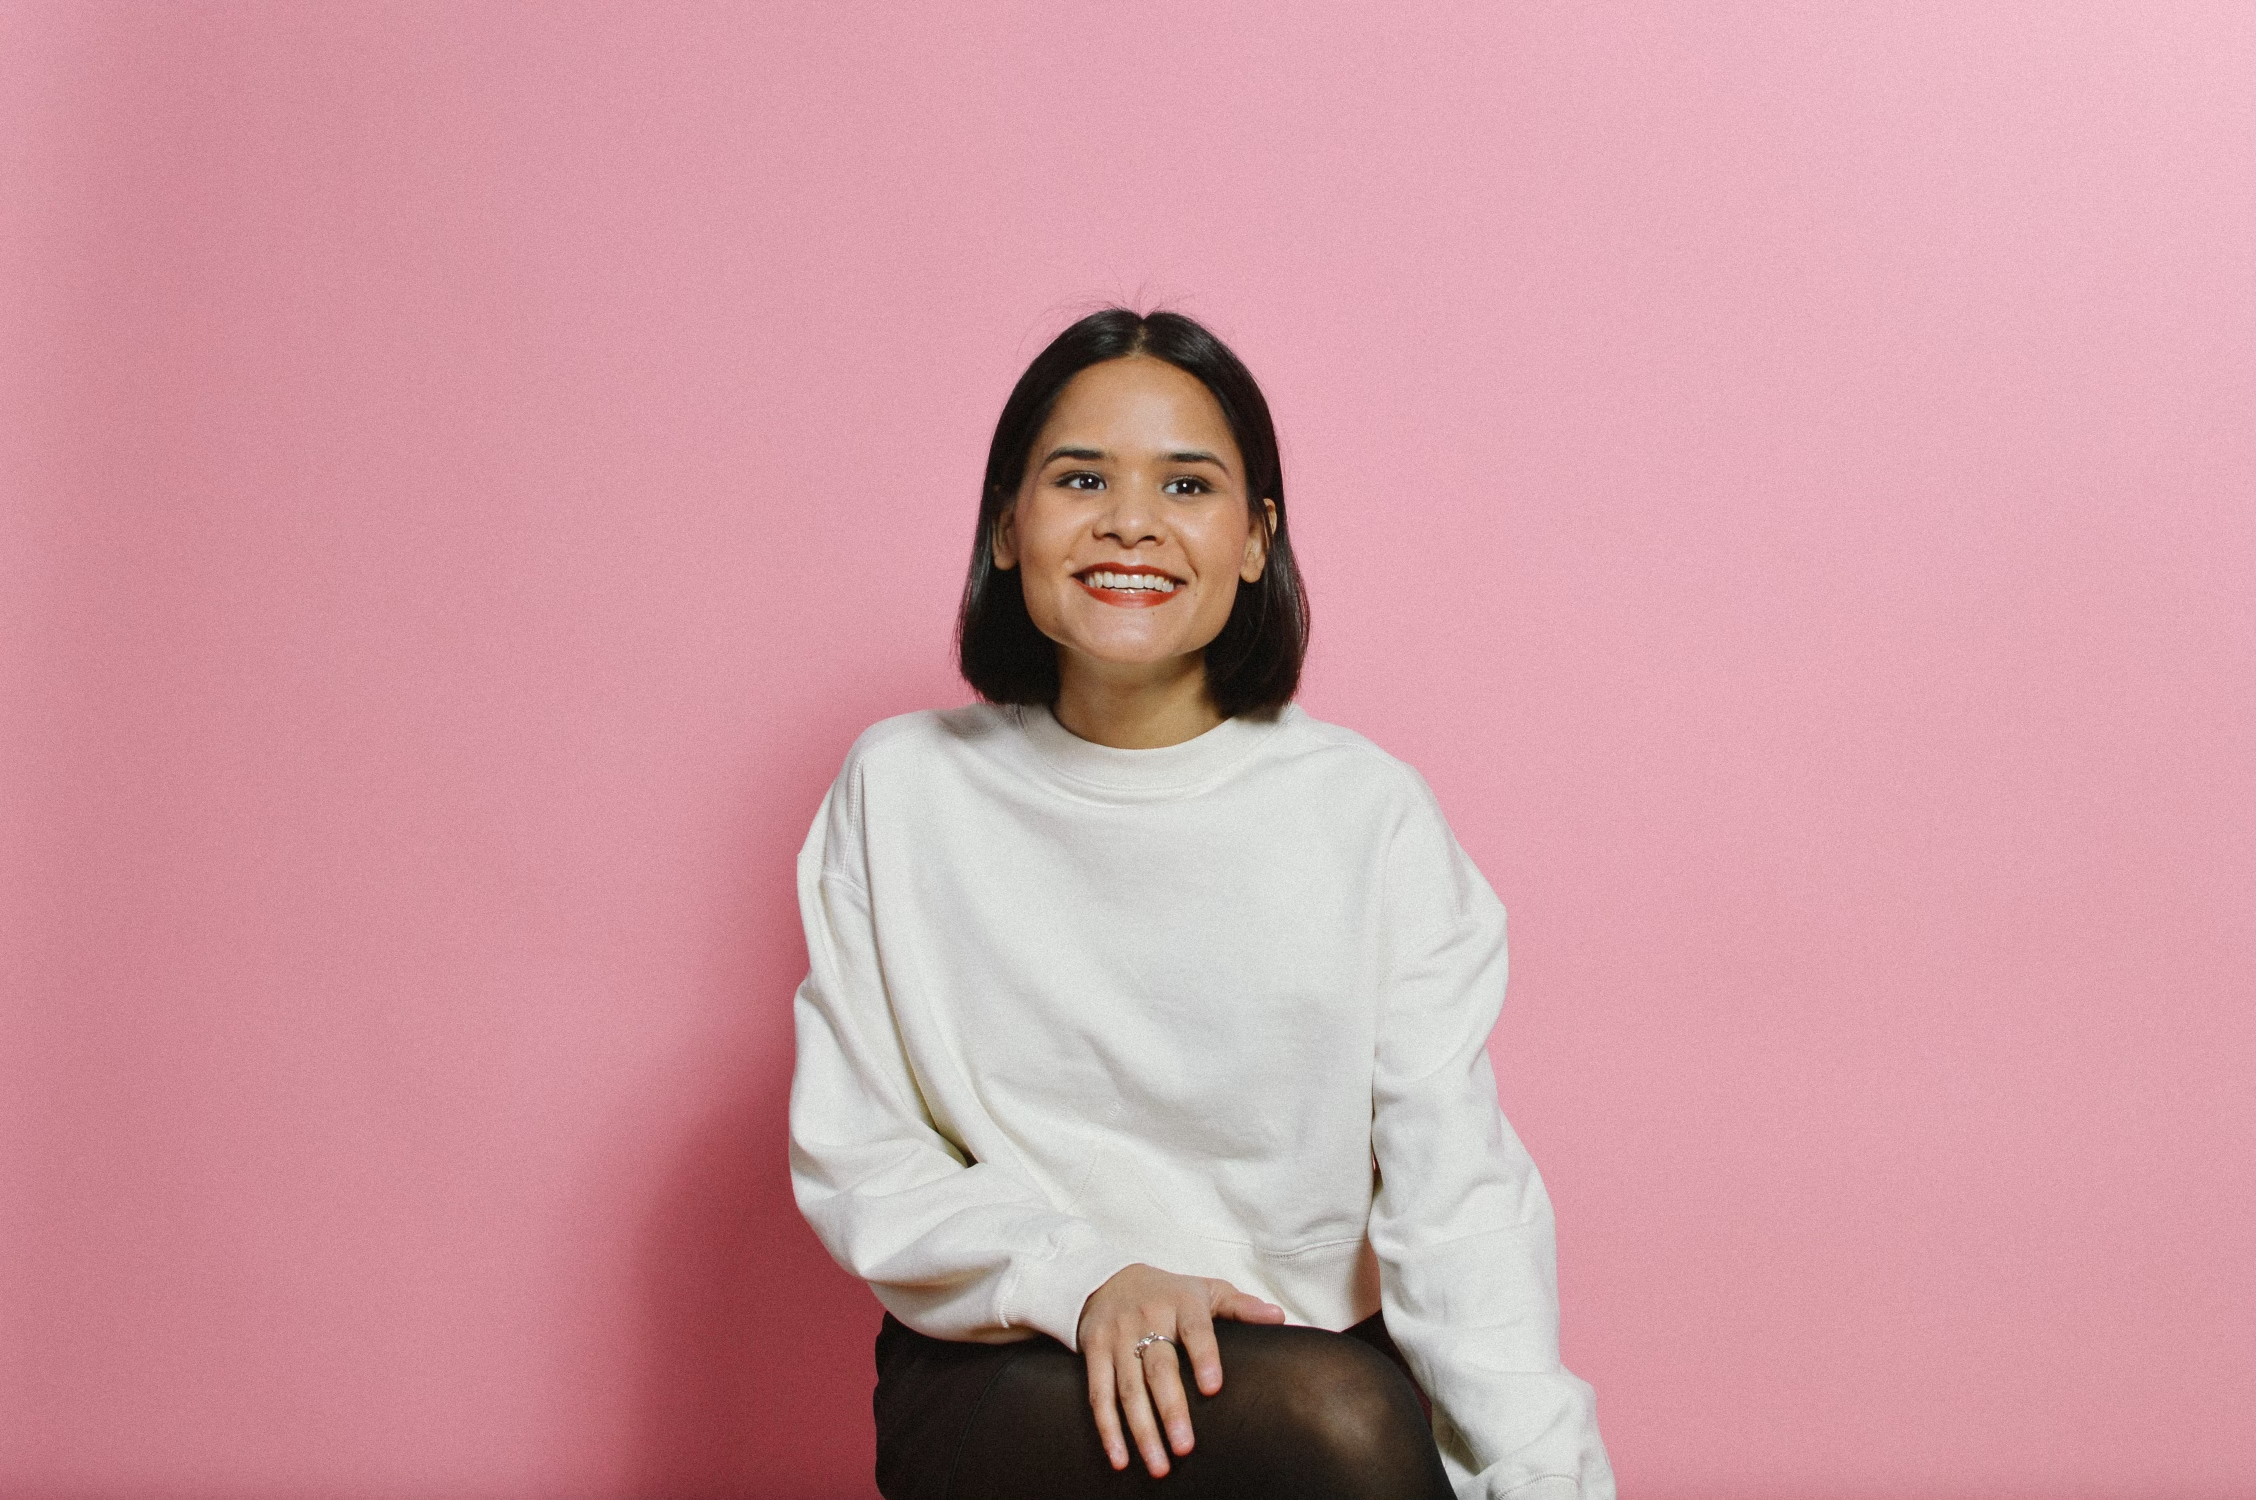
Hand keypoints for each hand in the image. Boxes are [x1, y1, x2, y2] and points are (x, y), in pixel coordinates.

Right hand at [1076, 1263, 1285, 1476]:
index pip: (1195, 1330)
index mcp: (1181, 1303)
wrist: (1108, 1278)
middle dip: (1170, 1409)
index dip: (1204, 1356)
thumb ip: (1241, 1306)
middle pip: (1159, 1367)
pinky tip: (1120, 1458)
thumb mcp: (1206, 1291)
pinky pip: (1099, 1394)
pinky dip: (1107, 1428)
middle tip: (1185, 1447)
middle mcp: (1147, 1318)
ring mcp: (1117, 1336)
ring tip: (1159, 1464)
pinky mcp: (1094, 1351)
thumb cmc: (1169, 1293)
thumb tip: (1278, 1317)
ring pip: (1128, 1388)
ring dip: (1142, 1430)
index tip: (1213, 1387)